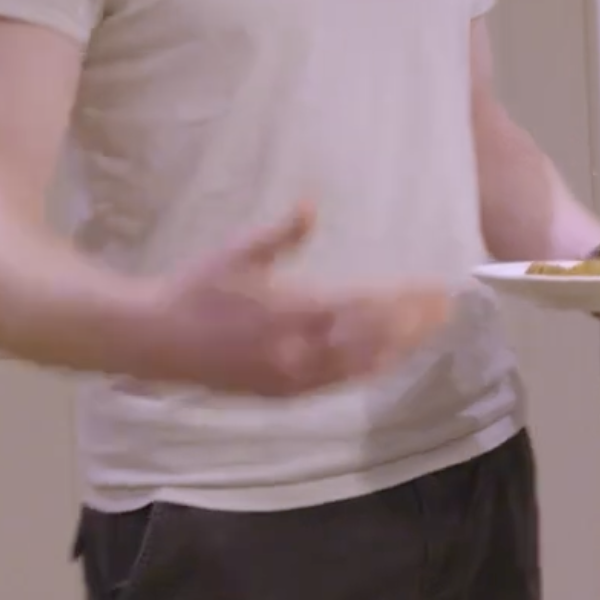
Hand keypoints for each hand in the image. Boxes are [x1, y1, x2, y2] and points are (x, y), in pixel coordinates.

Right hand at [137, 203, 454, 395]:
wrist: (153, 338)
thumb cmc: (197, 286)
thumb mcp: (238, 251)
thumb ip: (280, 232)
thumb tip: (312, 205)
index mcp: (291, 312)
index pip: (364, 308)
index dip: (405, 302)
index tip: (436, 289)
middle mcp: (297, 351)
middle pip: (372, 341)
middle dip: (413, 325)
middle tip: (445, 308)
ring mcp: (289, 377)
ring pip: (359, 367)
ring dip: (397, 348)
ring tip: (428, 330)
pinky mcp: (280, 394)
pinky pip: (335, 384)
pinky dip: (367, 370)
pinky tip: (386, 359)